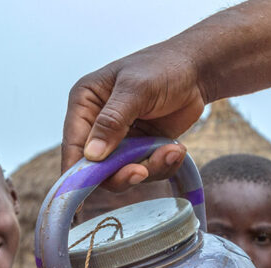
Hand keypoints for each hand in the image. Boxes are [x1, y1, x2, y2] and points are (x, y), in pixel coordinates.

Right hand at [62, 38, 202, 190]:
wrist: (197, 69)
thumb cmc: (163, 67)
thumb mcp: (136, 89)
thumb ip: (112, 121)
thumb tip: (91, 156)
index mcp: (85, 104)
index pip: (73, 145)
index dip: (75, 174)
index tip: (80, 198)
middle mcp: (96, 125)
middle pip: (95, 168)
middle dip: (119, 174)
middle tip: (142, 171)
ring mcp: (119, 140)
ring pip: (121, 174)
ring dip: (148, 169)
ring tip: (172, 151)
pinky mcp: (140, 149)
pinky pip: (145, 171)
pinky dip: (161, 166)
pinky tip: (176, 149)